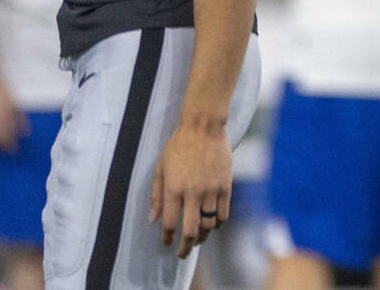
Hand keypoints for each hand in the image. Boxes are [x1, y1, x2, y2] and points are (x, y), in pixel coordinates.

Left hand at [150, 123, 231, 258]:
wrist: (203, 126)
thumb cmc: (178, 145)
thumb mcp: (160, 168)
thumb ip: (156, 195)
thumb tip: (153, 219)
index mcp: (174, 188)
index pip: (170, 224)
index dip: (167, 238)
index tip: (167, 243)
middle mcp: (192, 192)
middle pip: (191, 231)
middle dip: (186, 248)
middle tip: (183, 253)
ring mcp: (211, 189)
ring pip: (209, 225)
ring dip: (203, 236)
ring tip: (198, 239)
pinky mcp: (226, 185)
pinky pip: (224, 213)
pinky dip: (218, 223)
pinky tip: (213, 223)